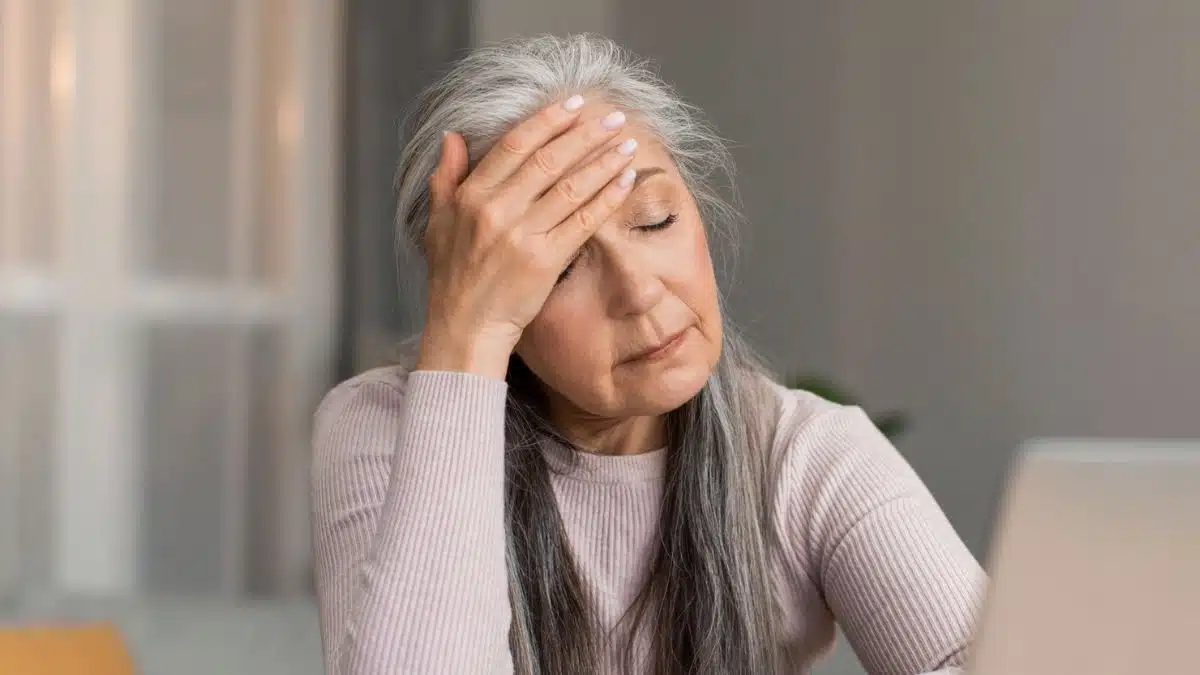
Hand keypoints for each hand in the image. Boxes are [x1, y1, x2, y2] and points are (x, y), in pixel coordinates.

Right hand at [416, 96, 638, 377]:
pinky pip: (583, 221)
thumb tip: (452, 136)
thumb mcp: (436, 222)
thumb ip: (445, 177)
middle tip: (613, 117)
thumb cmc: (452, 277)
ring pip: (571, 187)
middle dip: (586, 134)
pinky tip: (625, 181)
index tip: (572, 104)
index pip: (514, 145)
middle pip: (549, 160)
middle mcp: (496, 210)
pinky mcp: (545, 260)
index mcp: (471, 196)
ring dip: (604, 162)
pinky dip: (607, 198)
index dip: (546, 121)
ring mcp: (522, 235)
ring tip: (627, 144)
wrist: (464, 328)